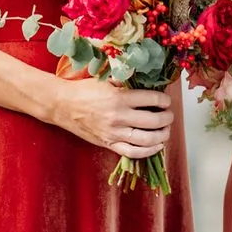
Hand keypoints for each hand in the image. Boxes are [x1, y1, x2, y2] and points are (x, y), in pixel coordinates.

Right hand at [50, 75, 172, 161]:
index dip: (164, 100)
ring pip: (146, 140)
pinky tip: (157, 146)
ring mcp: (113, 133)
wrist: (62, 105)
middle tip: (169, 115)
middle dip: (167, 118)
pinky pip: (132, 153)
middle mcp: (118, 117)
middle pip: (153, 121)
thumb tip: (147, 80)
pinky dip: (148, 151)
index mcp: (119, 98)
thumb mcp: (106, 78)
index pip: (152, 100)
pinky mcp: (108, 144)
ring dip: (162, 135)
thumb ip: (127, 79)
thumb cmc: (84, 90)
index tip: (166, 101)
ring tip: (166, 130)